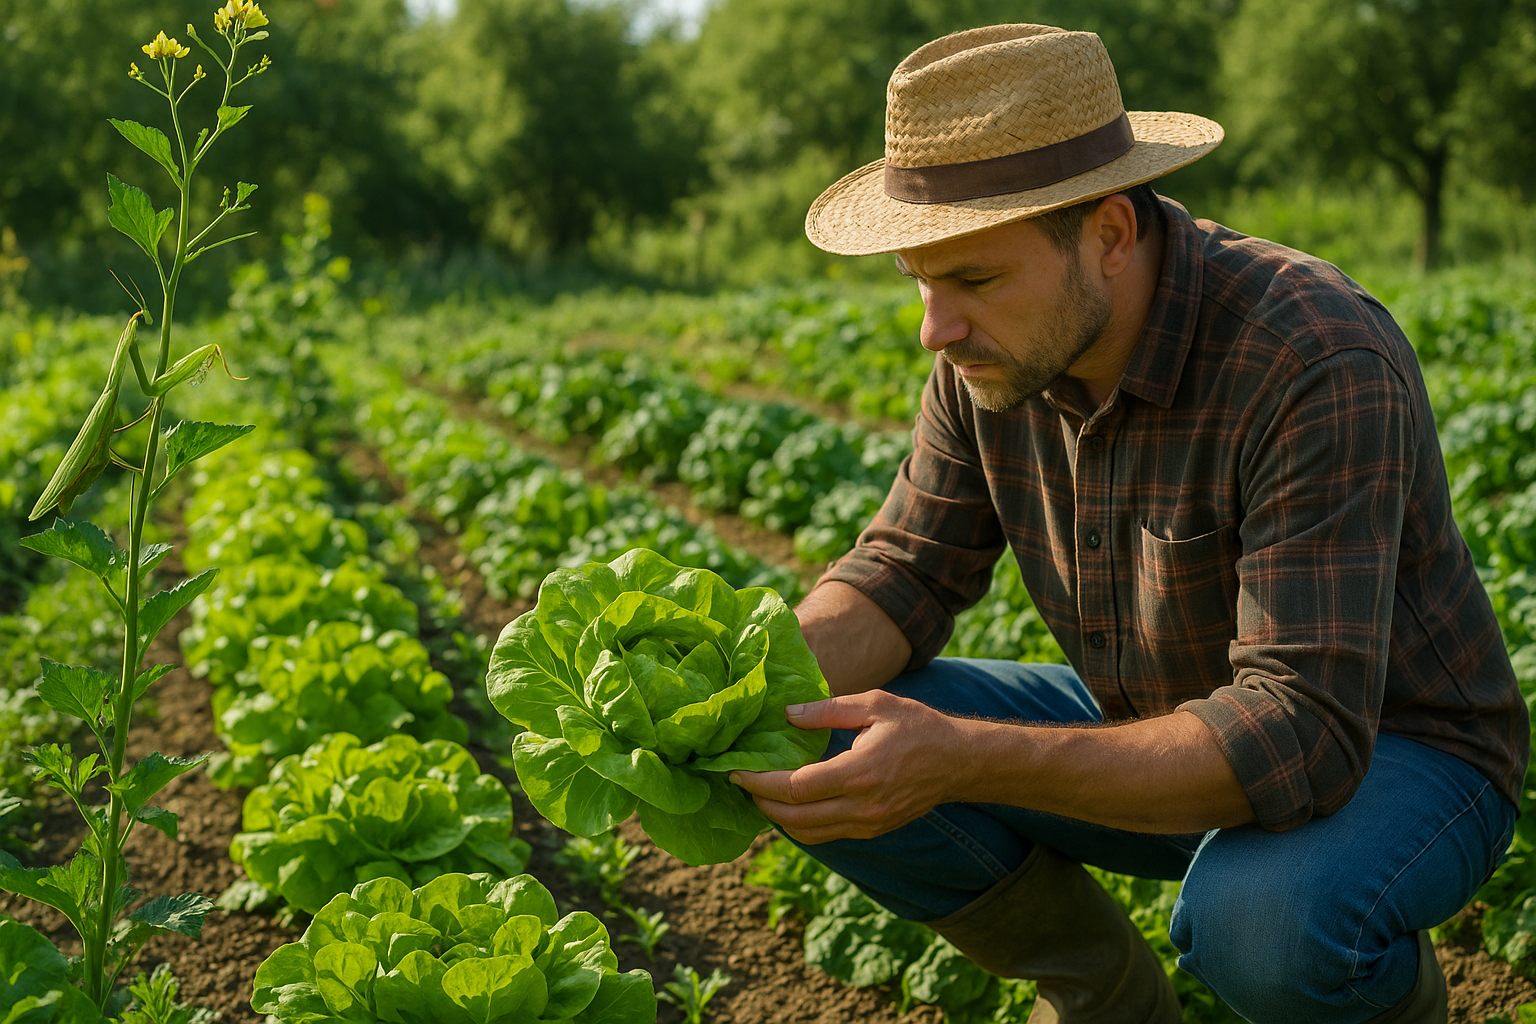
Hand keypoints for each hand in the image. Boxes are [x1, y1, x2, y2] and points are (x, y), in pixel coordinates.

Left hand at [730, 690, 968, 843]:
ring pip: (808, 834)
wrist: (959, 762)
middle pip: (795, 819)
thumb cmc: (917, 726)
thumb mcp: (874, 705)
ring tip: (760, 795)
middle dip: (761, 803)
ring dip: (778, 819)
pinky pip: (826, 836)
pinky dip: (801, 826)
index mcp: (859, 773)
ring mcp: (868, 824)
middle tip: (740, 784)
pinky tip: (791, 805)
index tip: (736, 772)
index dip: (760, 783)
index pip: (795, 788)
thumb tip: (787, 714)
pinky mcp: (873, 830)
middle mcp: (862, 807)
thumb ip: (827, 710)